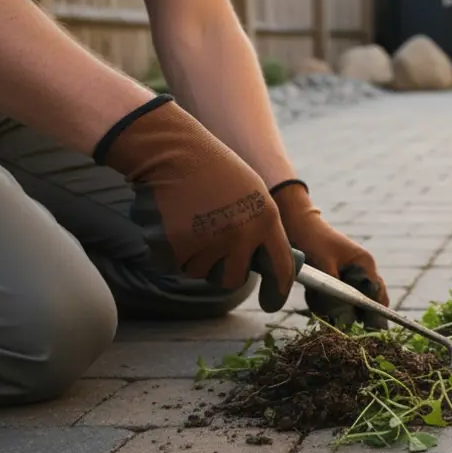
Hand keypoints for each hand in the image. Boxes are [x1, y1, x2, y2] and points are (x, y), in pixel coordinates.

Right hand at [94, 95, 296, 312]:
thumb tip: (266, 263)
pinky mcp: (178, 246)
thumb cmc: (212, 169)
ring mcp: (209, 242)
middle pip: (234, 279)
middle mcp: (242, 235)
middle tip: (210, 246)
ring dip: (194, 256)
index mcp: (267, 220)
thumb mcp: (252, 193)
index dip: (278, 290)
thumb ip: (260, 227)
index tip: (271, 303)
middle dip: (223, 270)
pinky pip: (174, 264)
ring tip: (189, 220)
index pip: (282, 268)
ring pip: (201, 272)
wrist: (172, 150)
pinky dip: (170, 249)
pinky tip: (172, 220)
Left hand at [270, 180, 389, 328]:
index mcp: (365, 265)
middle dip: (349, 314)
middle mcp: (360, 272)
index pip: (378, 298)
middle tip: (333, 316)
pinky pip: (332, 300)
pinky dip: (322, 302)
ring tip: (316, 297)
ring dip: (332, 308)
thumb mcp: (324, 270)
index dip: (375, 318)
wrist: (291, 223)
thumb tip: (346, 323)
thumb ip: (336, 296)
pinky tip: (312, 293)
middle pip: (363, 305)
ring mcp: (346, 275)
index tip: (369, 336)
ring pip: (346, 305)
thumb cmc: (310, 240)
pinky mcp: (332, 280)